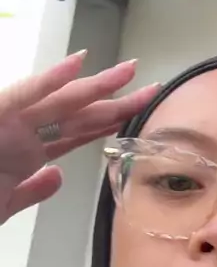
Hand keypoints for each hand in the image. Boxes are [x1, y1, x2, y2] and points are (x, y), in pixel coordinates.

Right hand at [0, 50, 155, 223]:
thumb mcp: (3, 203)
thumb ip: (31, 190)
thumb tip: (58, 175)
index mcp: (25, 152)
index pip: (76, 135)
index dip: (107, 123)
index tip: (136, 113)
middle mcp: (23, 133)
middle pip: (79, 116)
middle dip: (115, 100)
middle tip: (152, 85)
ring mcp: (9, 122)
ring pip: (62, 102)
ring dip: (96, 86)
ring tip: (129, 70)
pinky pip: (26, 95)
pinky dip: (51, 80)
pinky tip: (79, 63)